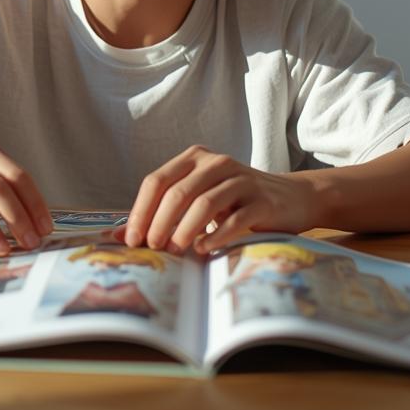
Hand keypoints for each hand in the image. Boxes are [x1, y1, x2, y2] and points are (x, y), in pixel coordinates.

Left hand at [120, 146, 319, 255]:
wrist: (293, 199)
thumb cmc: (237, 203)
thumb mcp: (199, 201)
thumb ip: (162, 213)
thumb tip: (117, 236)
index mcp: (195, 158)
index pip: (156, 181)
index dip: (140, 211)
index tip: (132, 241)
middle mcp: (216, 163)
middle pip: (177, 192)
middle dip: (159, 224)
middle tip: (153, 249)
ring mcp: (241, 179)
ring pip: (203, 203)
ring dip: (184, 230)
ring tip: (176, 251)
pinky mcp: (262, 200)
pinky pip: (234, 218)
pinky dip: (215, 236)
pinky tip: (203, 249)